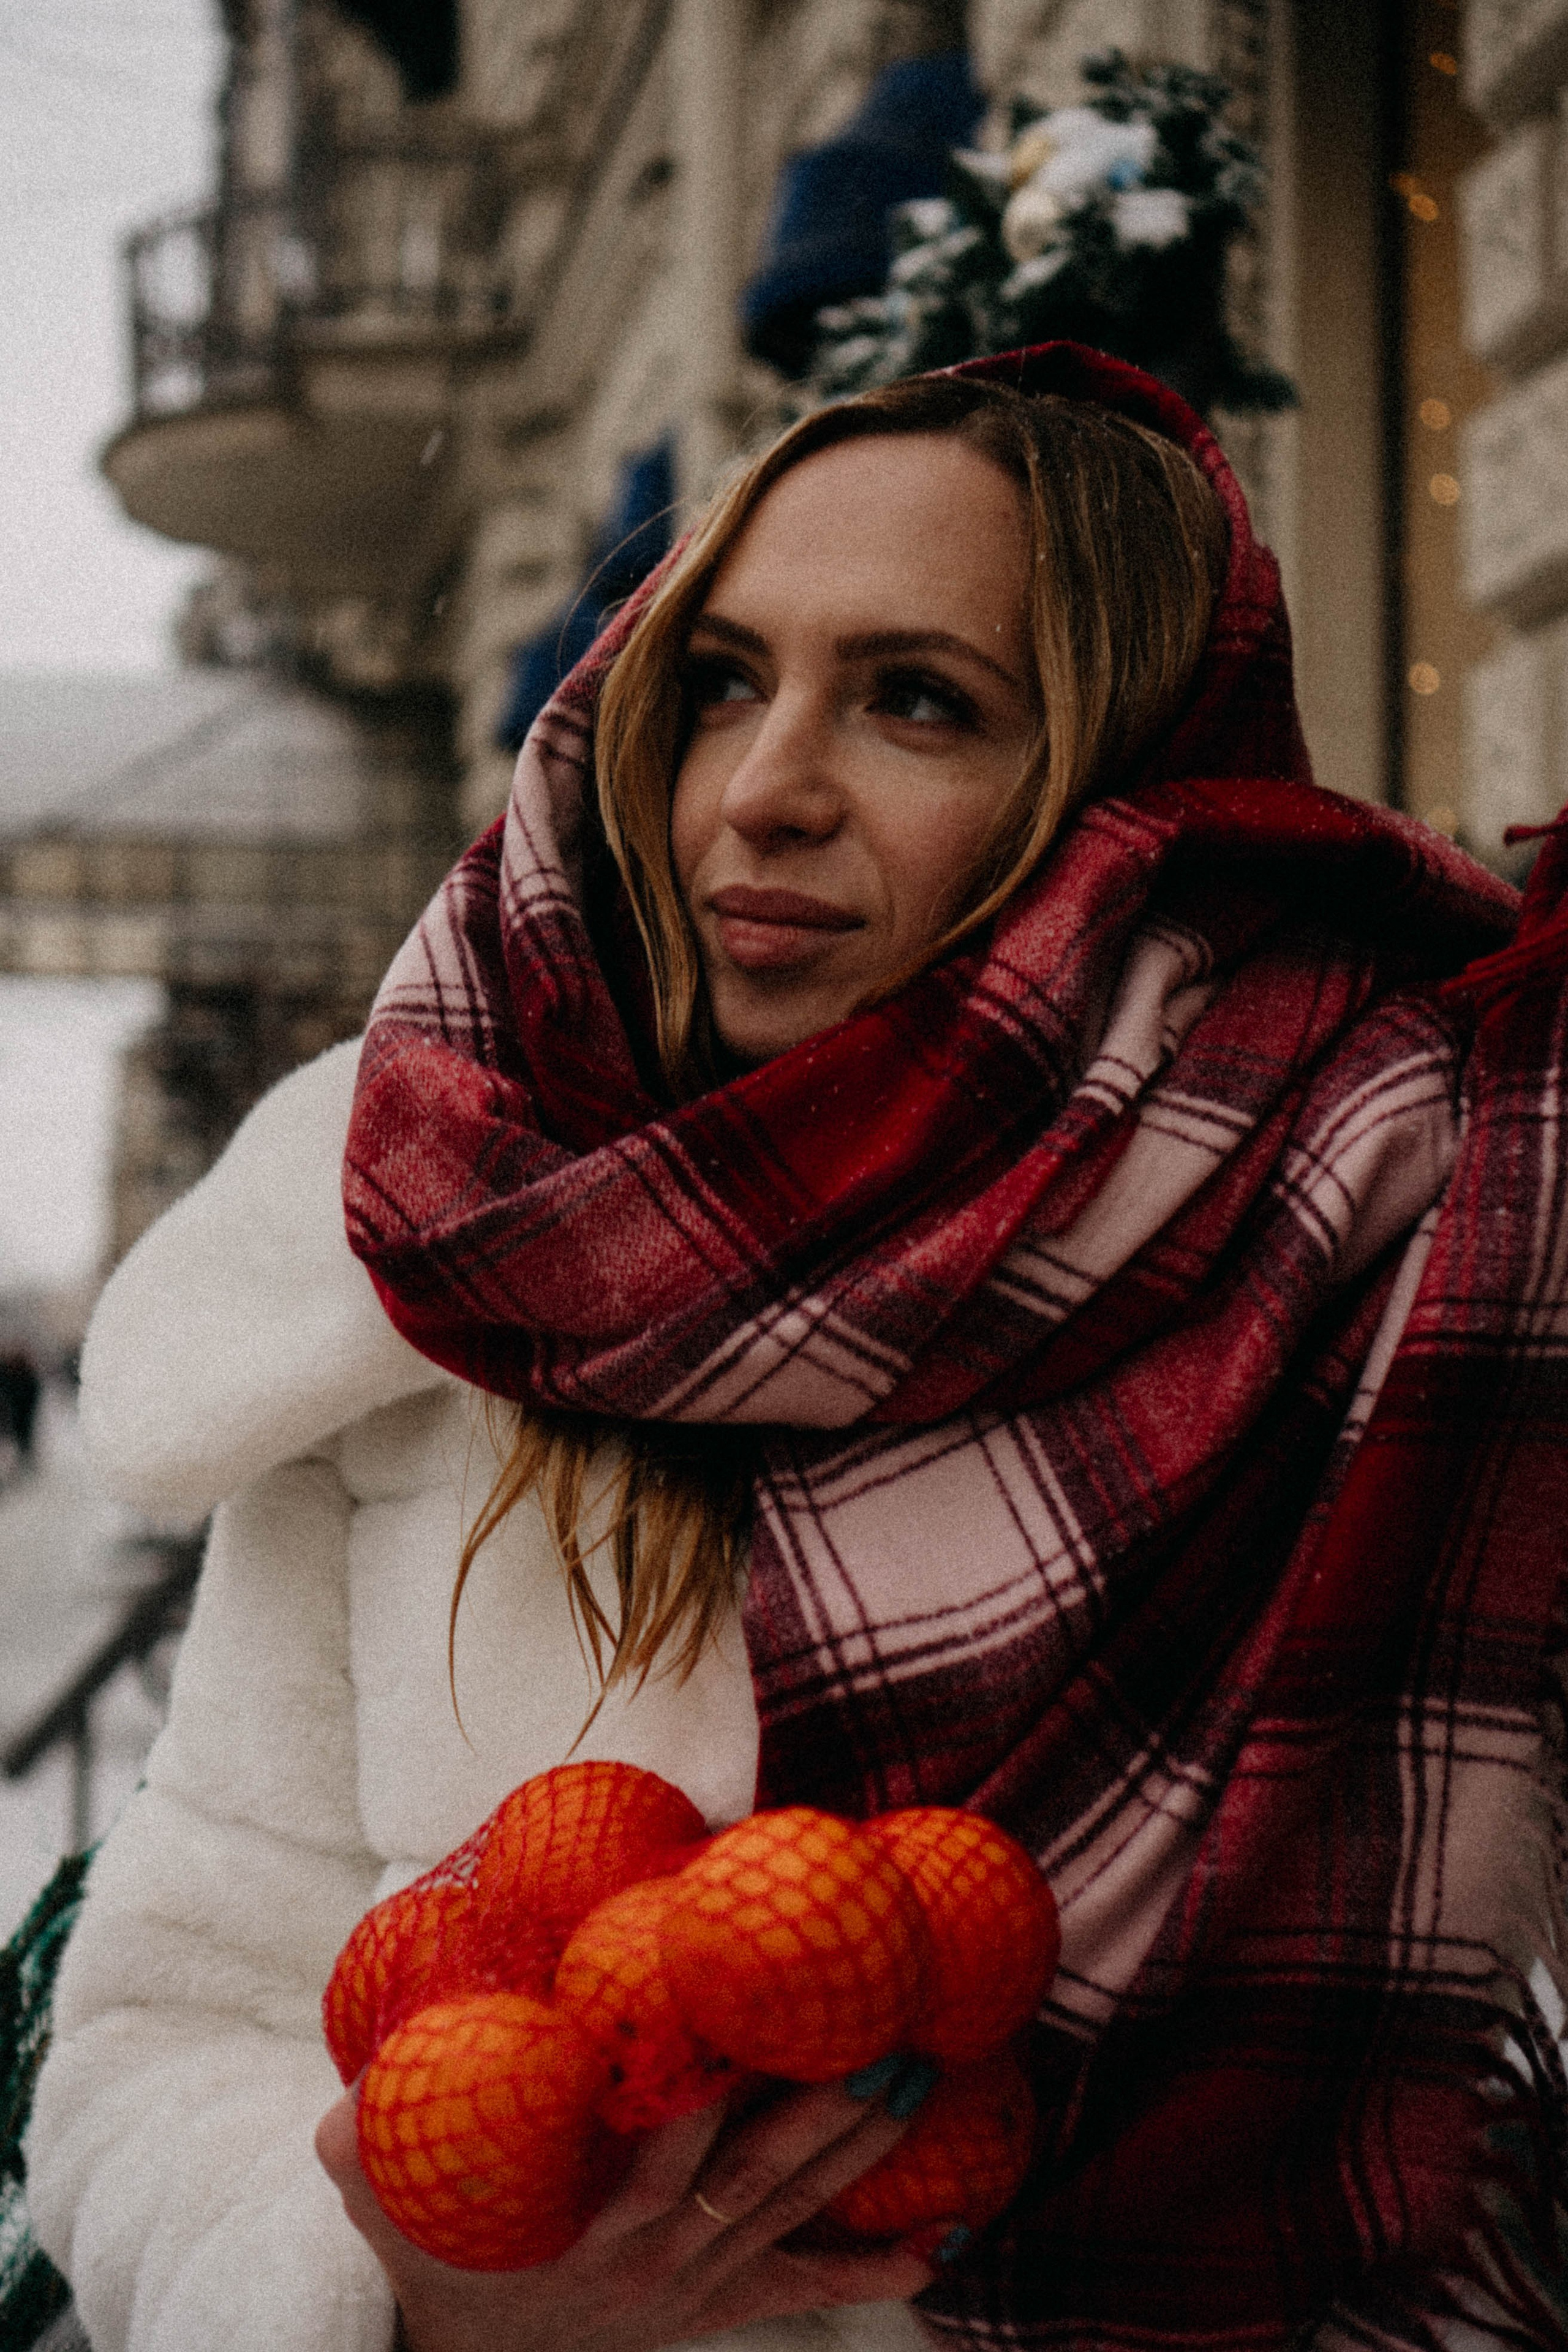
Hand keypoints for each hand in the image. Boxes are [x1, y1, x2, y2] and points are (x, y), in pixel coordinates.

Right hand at [315, 2063, 943, 2351]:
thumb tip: (348, 2098)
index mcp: (591, 2230)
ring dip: (860, 2153)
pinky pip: (808, 2289)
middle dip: (820, 2111)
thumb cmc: (442, 2259)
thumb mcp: (388, 2207)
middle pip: (754, 2179)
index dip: (702, 2102)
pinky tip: (937, 2244)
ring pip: (793, 2212)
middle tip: (879, 2040)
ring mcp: (701, 2284)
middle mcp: (659, 2257)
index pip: (658, 2160)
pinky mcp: (726, 2303)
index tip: (742, 2031)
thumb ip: (362, 2150)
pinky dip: (873, 2270)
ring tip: (919, 2082)